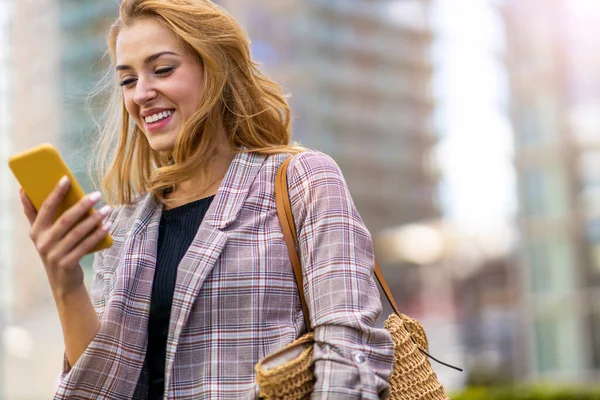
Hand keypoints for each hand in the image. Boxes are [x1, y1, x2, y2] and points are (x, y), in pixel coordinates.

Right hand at [19, 176, 111, 296]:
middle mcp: (43, 242)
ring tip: (107, 209)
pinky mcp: (67, 264)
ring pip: (78, 232)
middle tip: (97, 194)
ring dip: (95, 219)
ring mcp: (54, 254)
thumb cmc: (55, 250)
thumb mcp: (41, 234)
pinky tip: (108, 225)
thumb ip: (33, 214)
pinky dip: (98, 234)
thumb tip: (24, 190)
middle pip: (65, 219)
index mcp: (36, 231)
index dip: (55, 193)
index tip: (66, 179)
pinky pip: (86, 245)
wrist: (63, 282)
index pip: (45, 208)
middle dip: (83, 205)